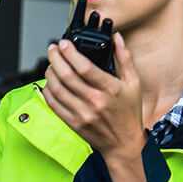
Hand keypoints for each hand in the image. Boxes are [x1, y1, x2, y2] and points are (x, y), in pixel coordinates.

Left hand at [42, 34, 151, 181]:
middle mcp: (95, 101)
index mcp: (110, 89)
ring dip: (50, 72)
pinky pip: (54, 104)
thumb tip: (117, 38)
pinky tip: (49, 82)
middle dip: (55, 58)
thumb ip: (125, 58)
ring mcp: (82, 113)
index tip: (64, 44)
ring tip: (51, 63)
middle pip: (66, 75)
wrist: (124, 143)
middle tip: (52, 49)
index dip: (70, 53)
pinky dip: (48, 90)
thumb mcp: (134, 83)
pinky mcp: (72, 122)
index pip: (84, 67)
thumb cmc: (129, 113)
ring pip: (57, 88)